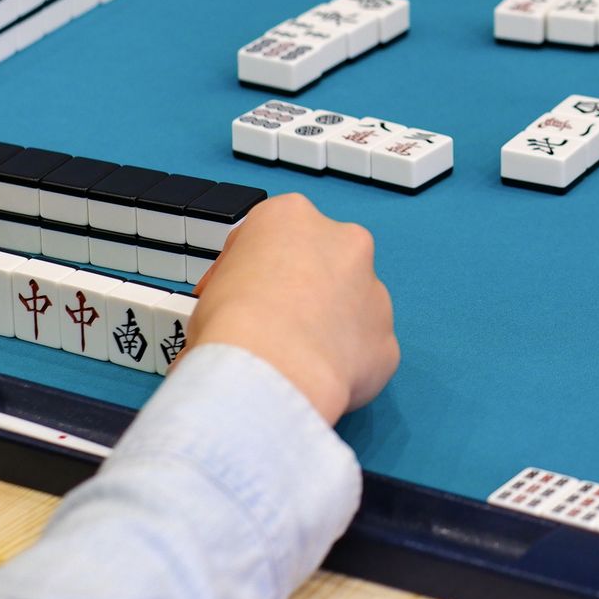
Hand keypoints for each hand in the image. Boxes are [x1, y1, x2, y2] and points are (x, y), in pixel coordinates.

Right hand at [189, 193, 397, 423]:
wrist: (271, 371)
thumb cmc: (230, 323)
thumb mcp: (211, 286)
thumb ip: (238, 286)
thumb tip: (240, 315)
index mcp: (291, 216)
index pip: (270, 236)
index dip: (249, 272)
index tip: (235, 298)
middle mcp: (344, 242)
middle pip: (322, 263)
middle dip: (302, 291)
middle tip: (272, 328)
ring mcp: (374, 291)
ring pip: (352, 306)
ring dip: (329, 327)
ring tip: (294, 362)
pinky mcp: (387, 340)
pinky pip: (364, 351)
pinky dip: (345, 366)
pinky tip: (316, 382)